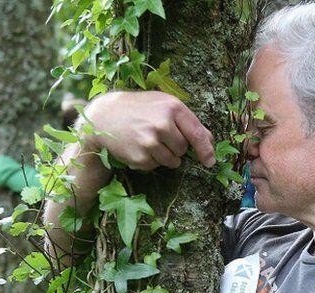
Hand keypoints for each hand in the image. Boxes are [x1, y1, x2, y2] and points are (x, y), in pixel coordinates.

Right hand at [83, 91, 216, 169]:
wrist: (104, 116)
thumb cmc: (139, 108)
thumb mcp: (163, 104)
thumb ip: (187, 120)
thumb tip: (210, 139)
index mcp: (172, 108)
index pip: (197, 134)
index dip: (206, 150)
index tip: (210, 161)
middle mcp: (162, 124)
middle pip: (184, 149)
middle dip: (177, 147)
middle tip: (159, 136)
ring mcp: (150, 141)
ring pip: (172, 161)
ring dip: (165, 156)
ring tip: (149, 140)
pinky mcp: (140, 156)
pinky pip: (156, 166)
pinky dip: (151, 160)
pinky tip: (139, 146)